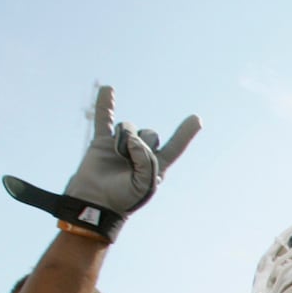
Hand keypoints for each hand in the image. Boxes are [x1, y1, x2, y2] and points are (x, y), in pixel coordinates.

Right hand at [2, 85, 200, 241]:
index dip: (185, 134)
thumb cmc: (122, 199)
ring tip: (116, 155)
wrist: (94, 203)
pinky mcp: (102, 142)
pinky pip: (104, 119)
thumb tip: (134, 138)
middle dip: (142, 143)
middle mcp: (140, 154)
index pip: (175, 147)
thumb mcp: (144, 184)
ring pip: (129, 127)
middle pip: (150, 134)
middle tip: (130, 160)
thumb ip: (146, 160)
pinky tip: (108, 89)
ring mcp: (121, 147)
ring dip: (124, 138)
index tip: (197, 119)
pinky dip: (105, 104)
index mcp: (156, 166)